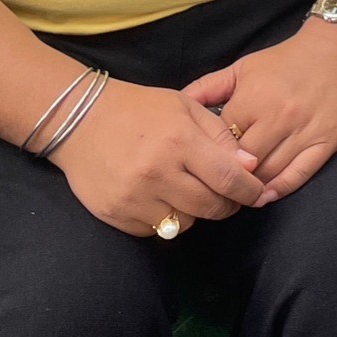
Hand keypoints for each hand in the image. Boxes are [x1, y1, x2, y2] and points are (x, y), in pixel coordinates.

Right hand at [51, 78, 267, 233]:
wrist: (79, 119)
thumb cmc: (140, 109)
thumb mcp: (185, 107)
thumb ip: (220, 136)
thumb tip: (249, 167)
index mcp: (179, 140)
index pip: (228, 178)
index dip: (249, 190)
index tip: (256, 193)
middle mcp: (157, 172)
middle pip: (210, 207)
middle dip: (226, 205)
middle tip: (226, 195)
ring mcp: (134, 197)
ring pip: (185, 224)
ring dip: (194, 212)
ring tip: (185, 190)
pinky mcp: (116, 214)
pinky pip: (155, 230)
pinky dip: (163, 218)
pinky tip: (157, 196)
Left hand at [184, 21, 336, 199]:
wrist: (335, 52)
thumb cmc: (283, 61)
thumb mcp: (241, 68)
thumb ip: (207, 88)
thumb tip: (176, 107)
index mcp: (253, 99)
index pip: (222, 141)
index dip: (209, 155)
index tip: (201, 163)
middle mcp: (278, 117)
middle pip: (244, 163)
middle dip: (228, 176)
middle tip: (215, 187)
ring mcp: (304, 132)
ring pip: (269, 173)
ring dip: (251, 187)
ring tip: (236, 195)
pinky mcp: (326, 142)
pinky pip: (299, 174)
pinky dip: (279, 189)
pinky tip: (265, 196)